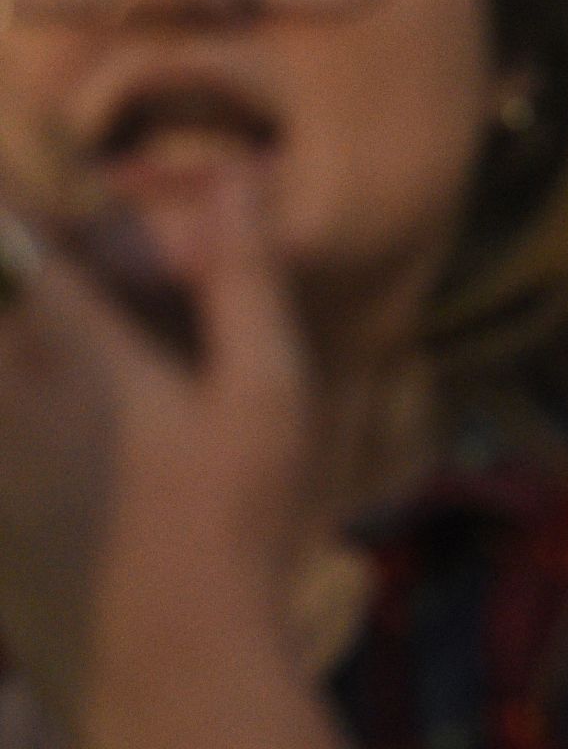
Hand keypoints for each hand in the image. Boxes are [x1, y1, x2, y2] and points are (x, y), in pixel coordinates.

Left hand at [0, 174, 311, 736]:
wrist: (170, 664)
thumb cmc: (232, 523)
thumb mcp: (267, 395)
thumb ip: (243, 281)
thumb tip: (234, 177)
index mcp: (71, 352)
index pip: (11, 237)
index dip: (21, 197)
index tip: (53, 183)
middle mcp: (1, 390)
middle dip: (22, 257)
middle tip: (57, 246)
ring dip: (19, 311)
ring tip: (60, 314)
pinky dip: (18, 384)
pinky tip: (71, 414)